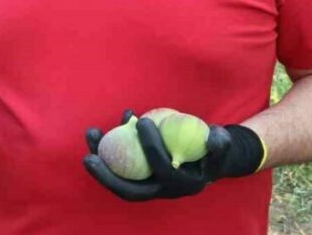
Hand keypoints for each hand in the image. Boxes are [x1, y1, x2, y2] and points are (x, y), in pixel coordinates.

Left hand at [83, 109, 264, 200]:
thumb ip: (220, 144)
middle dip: (107, 176)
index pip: (159, 169)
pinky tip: (108, 125)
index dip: (150, 147)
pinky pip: (120, 164)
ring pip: (119, 178)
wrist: (208, 158)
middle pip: (129, 189)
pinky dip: (112, 145)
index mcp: (179, 185)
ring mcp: (147, 184)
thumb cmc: (213, 149)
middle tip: (89, 156)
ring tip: (91, 134)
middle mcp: (160, 190)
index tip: (142, 122)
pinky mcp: (138, 174)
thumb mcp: (222, 147)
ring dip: (101, 160)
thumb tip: (214, 138)